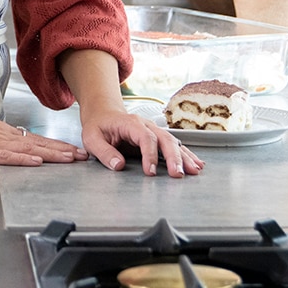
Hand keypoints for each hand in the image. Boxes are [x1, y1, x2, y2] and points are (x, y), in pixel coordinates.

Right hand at [0, 109, 88, 178]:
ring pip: (28, 149)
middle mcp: (2, 136)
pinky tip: (37, 162)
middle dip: (62, 150)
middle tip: (83, 155)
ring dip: (51, 154)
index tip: (72, 152)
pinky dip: (24, 159)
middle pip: (38, 144)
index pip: (33, 142)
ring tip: (70, 158)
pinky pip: (7, 156)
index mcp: (0, 135)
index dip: (54, 147)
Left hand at [78, 105, 203, 177]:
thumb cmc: (98, 125)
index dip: (149, 155)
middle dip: (173, 157)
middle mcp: (146, 125)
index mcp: (130, 123)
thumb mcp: (91, 138)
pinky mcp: (157, 138)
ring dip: (184, 157)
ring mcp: (154, 130)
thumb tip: (118, 165)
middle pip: (164, 139)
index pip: (145, 138)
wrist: (103, 113)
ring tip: (194, 171)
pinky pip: (174, 145)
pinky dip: (186, 155)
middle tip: (178, 174)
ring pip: (173, 142)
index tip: (149, 172)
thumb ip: (104, 151)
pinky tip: (196, 164)